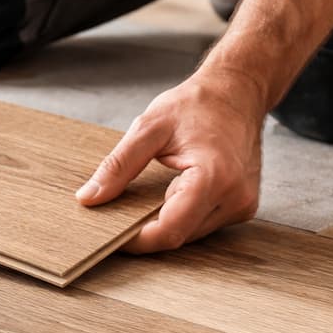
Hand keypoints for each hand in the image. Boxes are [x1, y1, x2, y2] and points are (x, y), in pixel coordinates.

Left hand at [76, 64, 267, 252]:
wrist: (237, 92)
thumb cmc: (198, 104)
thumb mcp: (148, 129)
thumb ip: (117, 166)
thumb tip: (89, 197)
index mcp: (214, 177)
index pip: (169, 230)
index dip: (136, 240)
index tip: (111, 234)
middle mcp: (234, 197)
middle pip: (179, 236)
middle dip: (146, 232)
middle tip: (118, 218)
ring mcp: (242, 204)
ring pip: (191, 234)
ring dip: (164, 224)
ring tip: (142, 204)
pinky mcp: (243, 206)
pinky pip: (204, 224)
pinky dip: (182, 216)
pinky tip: (170, 197)